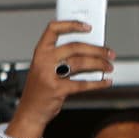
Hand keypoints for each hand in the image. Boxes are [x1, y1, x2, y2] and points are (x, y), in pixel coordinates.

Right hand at [6, 20, 114, 137]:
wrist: (29, 113)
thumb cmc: (39, 90)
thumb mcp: (44, 69)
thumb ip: (62, 57)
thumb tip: (90, 49)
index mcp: (40, 52)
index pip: (54, 29)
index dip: (72, 25)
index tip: (89, 27)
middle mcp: (43, 61)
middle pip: (74, 47)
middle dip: (96, 49)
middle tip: (108, 53)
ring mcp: (49, 75)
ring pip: (80, 63)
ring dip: (99, 64)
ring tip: (108, 67)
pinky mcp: (57, 90)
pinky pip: (82, 84)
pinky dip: (97, 83)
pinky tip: (105, 81)